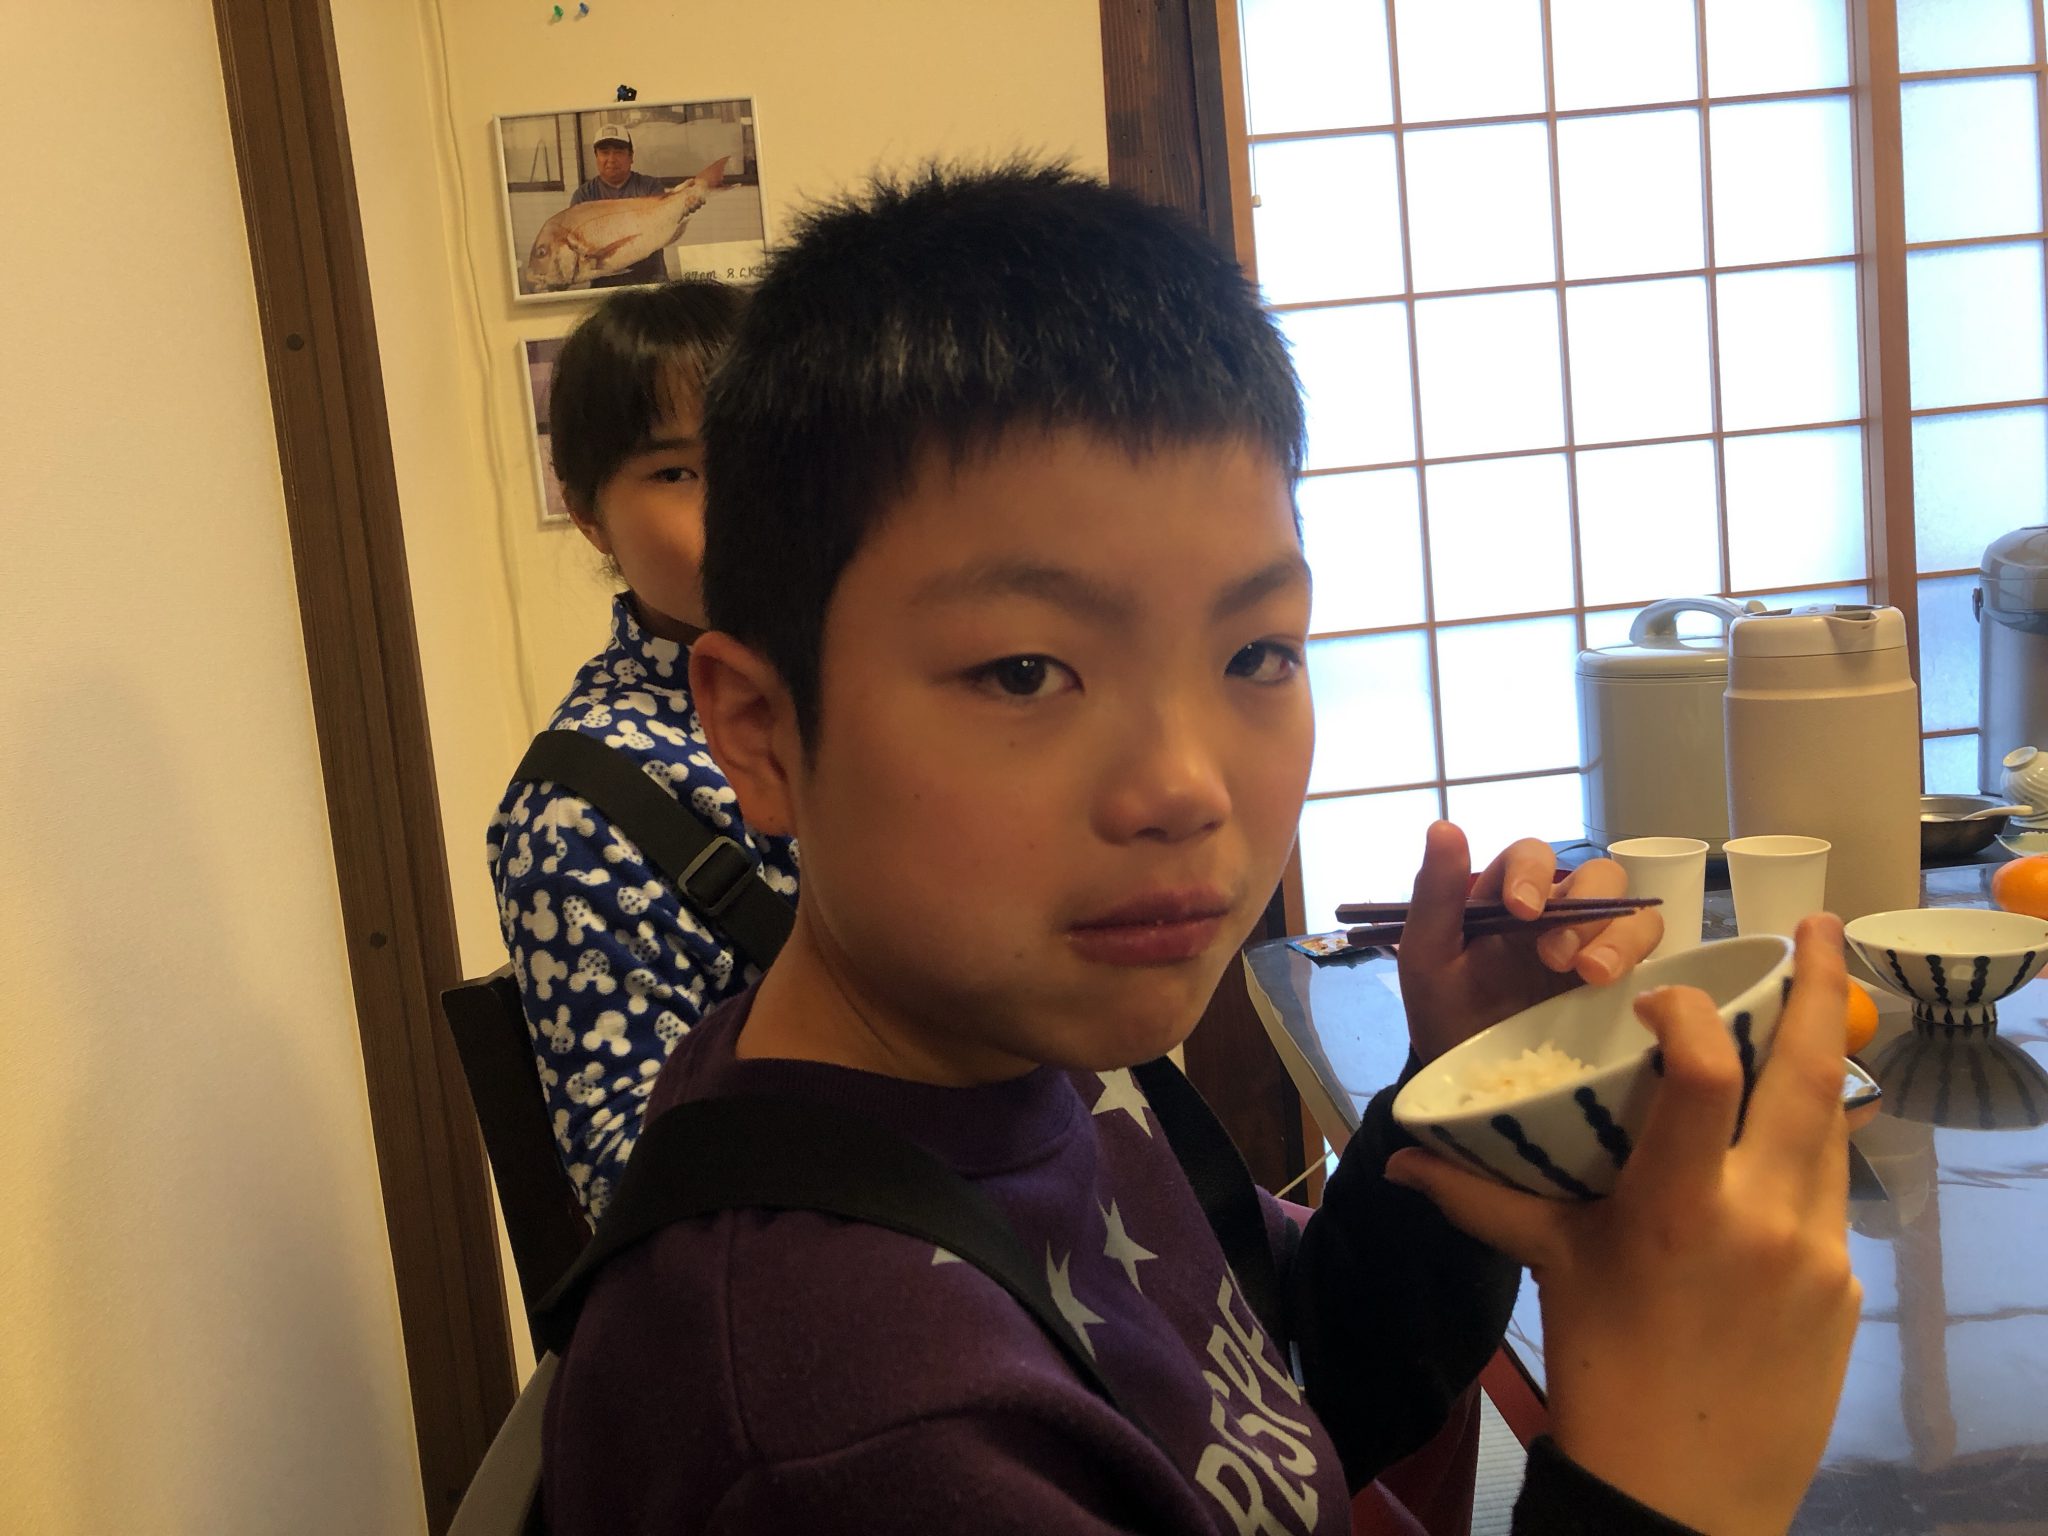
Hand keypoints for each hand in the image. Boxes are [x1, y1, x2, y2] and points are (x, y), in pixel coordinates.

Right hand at [1388, 915, 1861, 1535]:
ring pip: (1832, 1127)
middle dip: (1819, 989)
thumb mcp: (1553, 1269)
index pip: (1705, 1074)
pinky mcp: (1846, 1283)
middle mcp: (1761, 1217)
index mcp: (1676, 1209)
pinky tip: (1781, 1140)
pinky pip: (1832, 1189)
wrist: (1684, 1494)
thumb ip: (1482, 1201)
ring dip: (1818, 1067)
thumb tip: (1398, 1160)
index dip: (1690, 1015)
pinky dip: (1810, 1147)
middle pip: (1809, 1074)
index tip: (1665, 996)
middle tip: (1819, 926)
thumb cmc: (1606, 1373)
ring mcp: (1817, 1250)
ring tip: (1808, 1016)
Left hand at [1396, 821, 1662, 1061]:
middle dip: (1585, 908)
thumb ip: (1435, 894)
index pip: (1534, 857)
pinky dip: (1649, 968)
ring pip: (1635, 916)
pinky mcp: (1624, 990)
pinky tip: (1630, 995)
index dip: (1533, 872)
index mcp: (1511, 898)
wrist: (1470, 1081)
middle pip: (1600, 877)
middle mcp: (1560, 916)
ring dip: (1620, 937)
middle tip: (1557, 956)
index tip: (1520, 909)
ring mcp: (1596, 951)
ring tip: (1592, 976)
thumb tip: (1443, 826)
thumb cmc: (1445, 1011)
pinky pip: (1656, 964)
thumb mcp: (1427, 956)